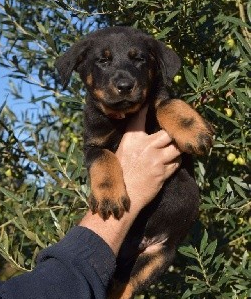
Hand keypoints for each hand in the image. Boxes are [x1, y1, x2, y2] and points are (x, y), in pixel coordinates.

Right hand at [80, 106, 180, 255]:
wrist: (124, 197)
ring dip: (177, 148)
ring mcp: (156, 160)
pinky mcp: (163, 172)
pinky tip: (170, 163)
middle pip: (168, 132)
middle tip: (175, 132)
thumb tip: (142, 132)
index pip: (141, 117)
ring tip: (175, 148)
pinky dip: (176, 162)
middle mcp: (145, 146)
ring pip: (176, 147)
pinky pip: (177, 162)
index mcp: (132, 139)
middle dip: (173, 132)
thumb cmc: (121, 175)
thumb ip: (134, 141)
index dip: (148, 107)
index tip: (152, 101)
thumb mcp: (122, 152)